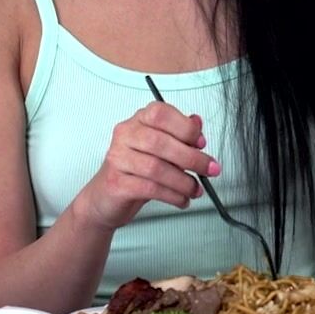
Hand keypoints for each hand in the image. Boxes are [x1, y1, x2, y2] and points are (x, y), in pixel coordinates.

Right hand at [70, 101, 216, 230]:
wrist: (104, 198)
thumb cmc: (135, 170)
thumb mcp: (160, 149)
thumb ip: (179, 134)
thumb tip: (197, 123)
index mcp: (138, 120)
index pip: (161, 113)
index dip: (185, 128)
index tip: (202, 144)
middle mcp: (125, 135)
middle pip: (161, 143)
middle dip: (192, 159)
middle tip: (210, 170)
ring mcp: (118, 159)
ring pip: (156, 168)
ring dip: (183, 182)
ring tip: (195, 189)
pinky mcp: (116, 183)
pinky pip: (150, 188)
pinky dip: (172, 195)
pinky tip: (181, 199)